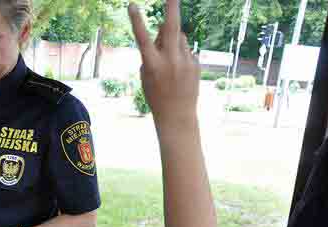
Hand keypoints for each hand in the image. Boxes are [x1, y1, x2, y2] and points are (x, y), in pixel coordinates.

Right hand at [129, 0, 199, 123]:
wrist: (176, 115)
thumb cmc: (155, 94)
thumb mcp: (146, 74)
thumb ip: (153, 50)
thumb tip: (164, 29)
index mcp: (152, 64)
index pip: (142, 38)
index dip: (137, 21)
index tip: (132, 5)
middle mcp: (169, 61)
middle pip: (171, 28)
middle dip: (172, 9)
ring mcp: (185, 61)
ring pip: (178, 38)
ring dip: (172, 41)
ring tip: (170, 63)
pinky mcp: (195, 64)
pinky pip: (186, 50)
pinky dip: (181, 56)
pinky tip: (180, 73)